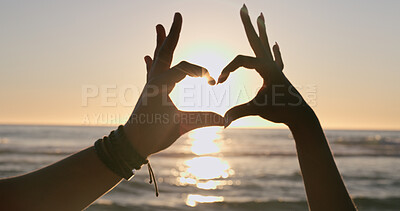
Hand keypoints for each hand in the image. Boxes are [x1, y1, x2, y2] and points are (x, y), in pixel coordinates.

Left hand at [124, 13, 223, 157]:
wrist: (132, 144)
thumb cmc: (153, 134)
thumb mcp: (180, 126)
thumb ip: (203, 120)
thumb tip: (226, 120)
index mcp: (160, 85)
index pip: (183, 68)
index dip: (200, 72)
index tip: (212, 83)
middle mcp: (154, 80)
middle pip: (166, 52)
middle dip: (173, 34)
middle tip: (177, 15)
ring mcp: (150, 85)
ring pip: (158, 59)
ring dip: (160, 43)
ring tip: (159, 26)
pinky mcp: (149, 92)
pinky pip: (151, 72)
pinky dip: (151, 62)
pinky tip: (147, 56)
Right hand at [218, 5, 309, 127]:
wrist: (300, 116)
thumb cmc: (281, 111)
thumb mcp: (257, 110)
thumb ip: (238, 113)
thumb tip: (222, 123)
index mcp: (265, 68)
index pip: (240, 61)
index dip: (227, 70)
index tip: (219, 83)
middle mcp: (271, 64)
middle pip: (256, 40)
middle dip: (248, 24)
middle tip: (244, 7)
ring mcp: (275, 69)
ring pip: (266, 45)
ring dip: (262, 31)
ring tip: (261, 15)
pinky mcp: (279, 76)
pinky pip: (276, 59)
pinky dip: (275, 51)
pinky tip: (276, 44)